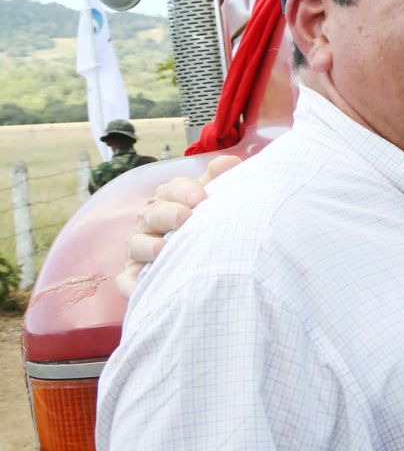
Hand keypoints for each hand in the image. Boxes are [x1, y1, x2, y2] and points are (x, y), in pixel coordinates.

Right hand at [117, 154, 238, 297]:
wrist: (198, 261)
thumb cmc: (202, 223)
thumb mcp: (208, 199)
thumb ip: (217, 181)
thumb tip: (229, 162)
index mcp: (168, 200)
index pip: (171, 190)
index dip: (184, 191)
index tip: (201, 197)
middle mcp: (149, 222)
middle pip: (154, 214)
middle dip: (168, 214)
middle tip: (185, 218)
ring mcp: (139, 250)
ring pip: (137, 245)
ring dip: (148, 247)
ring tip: (163, 250)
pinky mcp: (134, 276)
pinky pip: (128, 282)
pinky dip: (131, 285)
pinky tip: (141, 289)